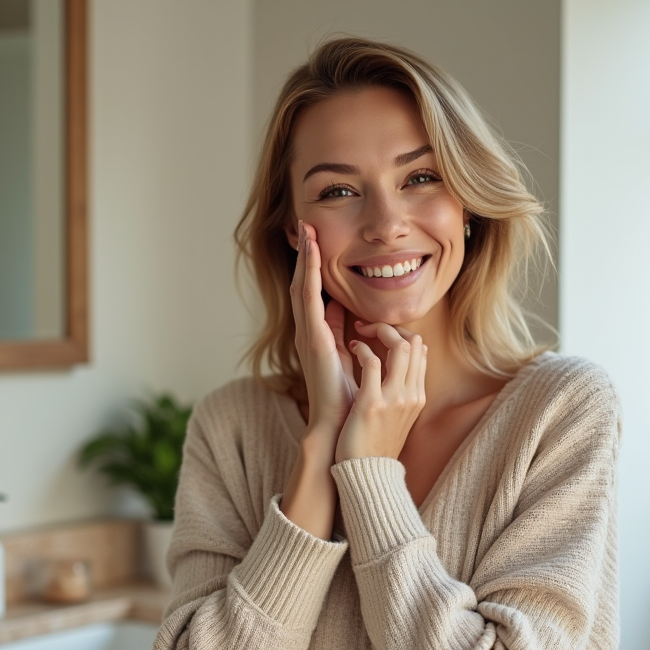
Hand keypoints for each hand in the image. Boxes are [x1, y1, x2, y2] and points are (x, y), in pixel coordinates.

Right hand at [290, 222, 355, 440]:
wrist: (339, 424)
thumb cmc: (347, 396)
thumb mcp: (347, 353)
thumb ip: (341, 330)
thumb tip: (342, 306)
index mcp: (317, 335)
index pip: (313, 293)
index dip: (313, 267)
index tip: (316, 241)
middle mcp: (307, 332)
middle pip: (303, 284)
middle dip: (305, 255)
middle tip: (305, 226)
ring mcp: (307, 334)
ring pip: (302, 286)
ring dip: (305, 258)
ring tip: (306, 231)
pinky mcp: (312, 339)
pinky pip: (308, 298)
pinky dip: (310, 274)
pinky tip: (312, 254)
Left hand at [335, 322, 426, 461]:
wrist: (366, 475)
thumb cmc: (372, 445)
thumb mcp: (395, 417)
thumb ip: (398, 393)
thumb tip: (393, 372)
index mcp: (417, 397)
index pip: (421, 352)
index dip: (402, 335)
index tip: (380, 335)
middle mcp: (411, 395)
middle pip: (415, 344)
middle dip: (390, 327)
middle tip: (368, 327)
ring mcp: (395, 399)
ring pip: (399, 347)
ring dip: (377, 332)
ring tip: (359, 334)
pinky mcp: (373, 403)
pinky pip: (373, 362)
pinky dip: (362, 349)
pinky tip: (351, 348)